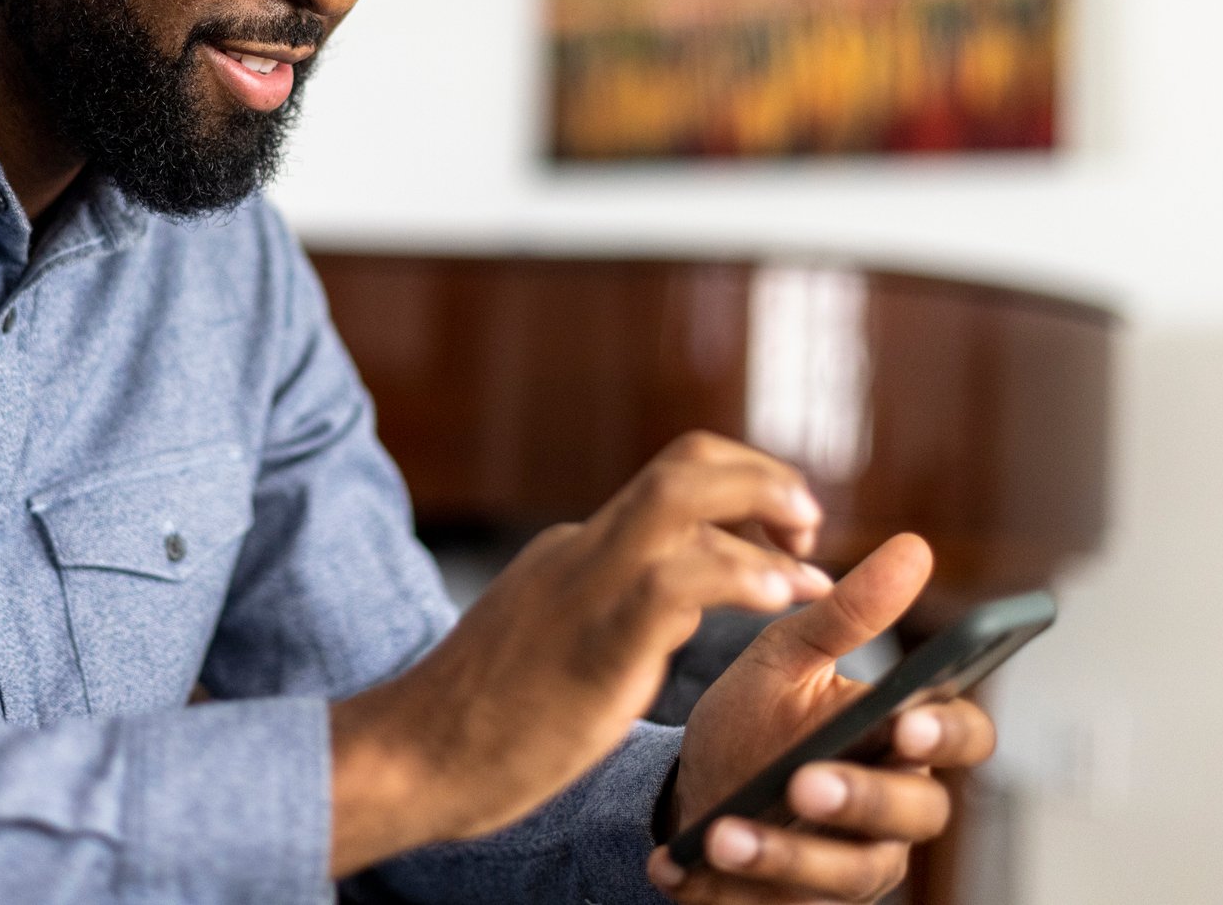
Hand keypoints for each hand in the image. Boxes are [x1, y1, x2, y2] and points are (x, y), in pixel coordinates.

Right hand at [330, 433, 831, 876]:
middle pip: (685, 464)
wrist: (412, 759)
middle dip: (764, 476)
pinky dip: (738, 577)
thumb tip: (680, 595)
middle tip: (809, 523)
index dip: (747, 490)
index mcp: (579, 550)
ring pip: (680, 500)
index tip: (788, 532)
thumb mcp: (556, 638)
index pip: (675, 482)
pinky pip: (675, 584)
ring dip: (763, 512)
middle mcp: (584, 549)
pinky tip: (779, 600)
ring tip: (811, 565)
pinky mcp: (593, 644)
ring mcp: (584, 589)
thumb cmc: (484, 720)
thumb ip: (611, 606)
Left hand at [645, 534, 998, 902]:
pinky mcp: (813, 903)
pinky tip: (706, 856)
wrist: (687, 796)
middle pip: (919, 810)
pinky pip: (798, 903)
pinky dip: (752, 877)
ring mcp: (860, 862)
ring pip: (858, 869)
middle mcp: (897, 803)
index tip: (904, 723)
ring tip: (731, 830)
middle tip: (807, 781)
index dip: (947, 732)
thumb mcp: (785, 661)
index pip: (962, 733)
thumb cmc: (754, 723)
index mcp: (901, 734)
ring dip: (792, 851)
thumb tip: (914, 547)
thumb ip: (846, 615)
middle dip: (864, 798)